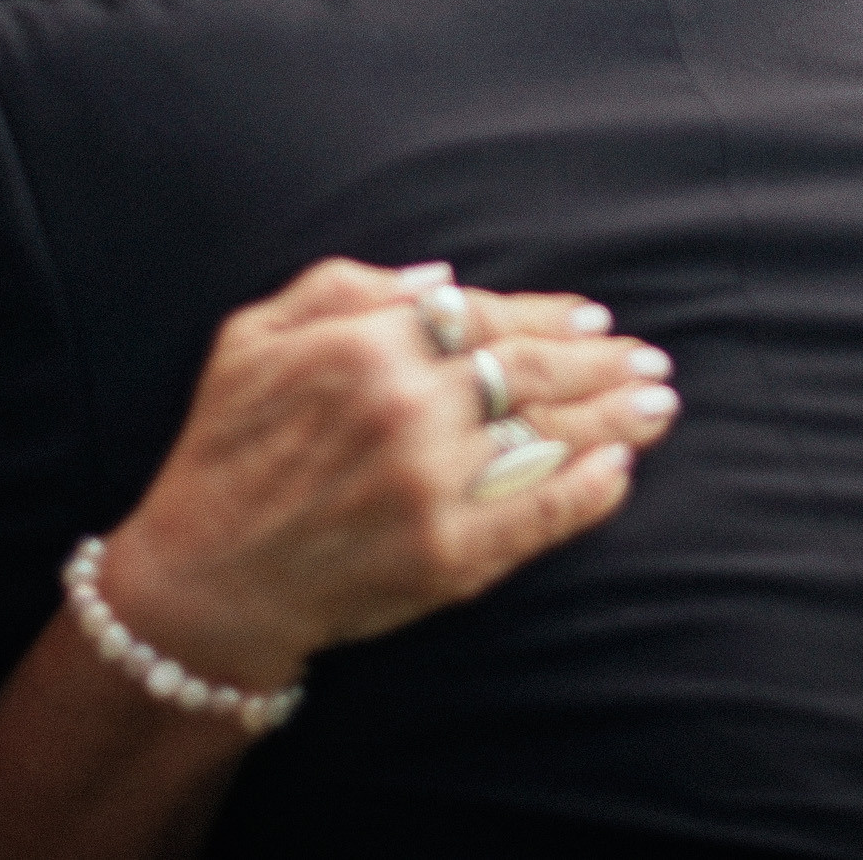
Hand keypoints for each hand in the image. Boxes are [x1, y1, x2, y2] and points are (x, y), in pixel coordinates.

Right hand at [94, 259, 676, 693]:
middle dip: (604, 362)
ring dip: (614, 418)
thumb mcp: (254, 337)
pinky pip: (538, 516)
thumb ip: (344, 288)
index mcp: (369, 345)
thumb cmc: (226, 449)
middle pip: (534, 371)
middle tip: (651, 361)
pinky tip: (620, 473)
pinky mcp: (447, 555)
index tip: (594, 316)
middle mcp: (410, 408)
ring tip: (659, 404)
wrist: (203, 582)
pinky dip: (585, 493)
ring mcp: (434, 484)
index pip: (488, 318)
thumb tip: (441, 281)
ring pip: (550, 435)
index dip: (550, 315)